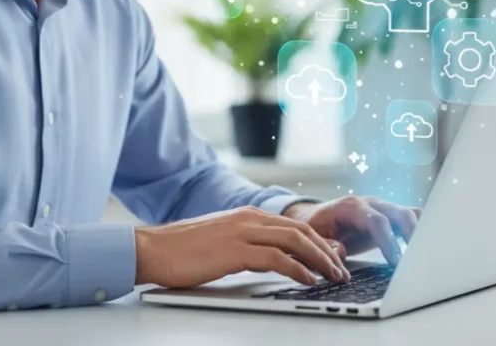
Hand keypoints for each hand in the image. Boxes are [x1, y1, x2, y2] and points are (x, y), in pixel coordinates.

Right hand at [134, 205, 351, 288]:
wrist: (153, 248)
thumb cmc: (184, 249)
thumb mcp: (223, 242)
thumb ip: (249, 245)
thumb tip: (275, 259)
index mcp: (247, 215)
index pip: (293, 225)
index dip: (318, 241)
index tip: (334, 257)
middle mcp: (248, 218)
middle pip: (300, 231)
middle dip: (325, 251)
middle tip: (342, 270)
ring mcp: (241, 232)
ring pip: (293, 240)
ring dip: (319, 260)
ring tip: (333, 276)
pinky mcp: (233, 250)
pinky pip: (275, 258)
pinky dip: (296, 269)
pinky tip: (307, 280)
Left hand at [283, 196, 421, 265]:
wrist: (316, 216)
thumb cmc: (316, 227)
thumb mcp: (314, 236)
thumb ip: (326, 244)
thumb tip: (340, 253)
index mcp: (352, 207)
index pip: (376, 221)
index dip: (388, 241)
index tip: (396, 263)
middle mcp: (371, 204)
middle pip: (399, 213)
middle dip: (412, 234)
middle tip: (418, 261)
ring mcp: (383, 208)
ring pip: (410, 213)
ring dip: (421, 231)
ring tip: (428, 255)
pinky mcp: (390, 217)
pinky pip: (411, 219)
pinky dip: (421, 231)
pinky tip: (425, 250)